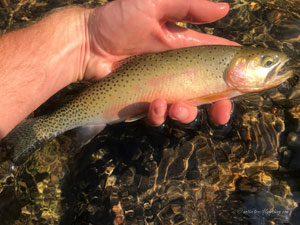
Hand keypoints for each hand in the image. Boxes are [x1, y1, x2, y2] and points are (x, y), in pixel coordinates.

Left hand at [84, 0, 235, 125]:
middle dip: (218, 106)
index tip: (247, 84)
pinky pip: (158, 114)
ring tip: (177, 109)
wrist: (89, 44)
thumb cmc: (117, 20)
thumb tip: (225, 9)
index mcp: (184, 47)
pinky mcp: (144, 100)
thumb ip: (187, 6)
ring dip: (186, 114)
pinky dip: (159, 115)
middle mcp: (176, 70)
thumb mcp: (153, 4)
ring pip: (184, 107)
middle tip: (221, 116)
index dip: (233, 71)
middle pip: (206, 92)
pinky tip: (155, 106)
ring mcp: (161, 87)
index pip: (216, 59)